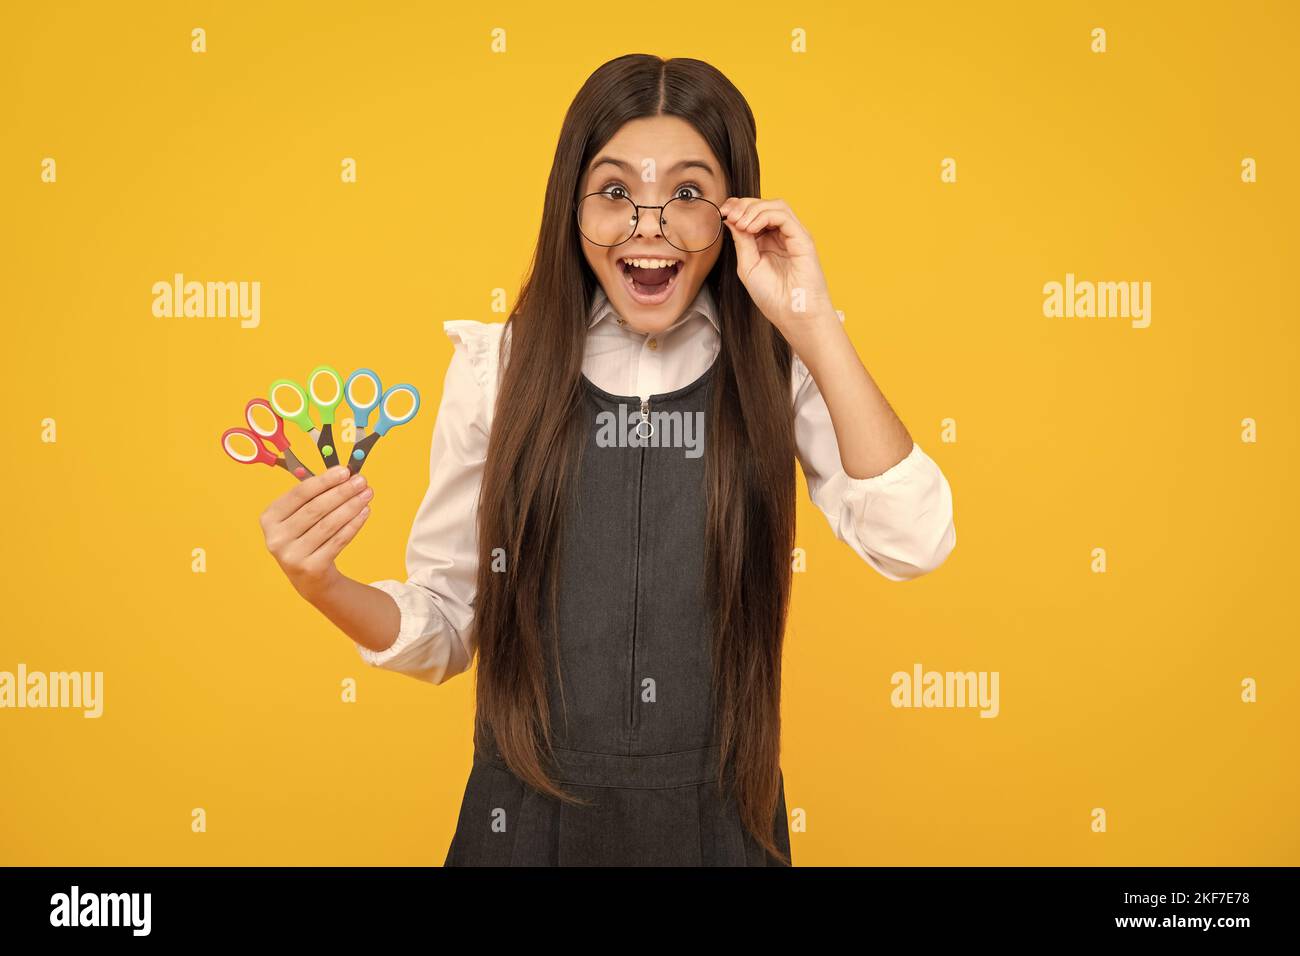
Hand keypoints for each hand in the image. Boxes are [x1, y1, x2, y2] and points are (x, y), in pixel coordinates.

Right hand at [259, 464, 373, 600]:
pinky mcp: (311, 568)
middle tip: (361, 481)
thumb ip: (316, 495)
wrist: (309, 578)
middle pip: (315, 509)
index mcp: (269, 518)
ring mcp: (292, 555)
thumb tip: (343, 474)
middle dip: (342, 492)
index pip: (299, 494)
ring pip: (328, 524)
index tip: (345, 471)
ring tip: (367, 494)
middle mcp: (276, 537)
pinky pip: (338, 541)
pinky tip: (365, 512)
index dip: (324, 481)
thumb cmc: (306, 537)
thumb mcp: (300, 517)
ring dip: (351, 506)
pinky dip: (354, 524)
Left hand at [719, 196, 835, 332]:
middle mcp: (781, 236)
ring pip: (775, 205)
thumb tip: (730, 218)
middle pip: (764, 205)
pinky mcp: (803, 239)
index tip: (723, 211)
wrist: (793, 315)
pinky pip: (784, 215)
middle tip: (730, 214)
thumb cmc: (773, 297)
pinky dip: (765, 216)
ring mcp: (793, 236)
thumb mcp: (747, 266)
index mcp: (767, 242)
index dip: (738, 207)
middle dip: (743, 205)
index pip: (754, 213)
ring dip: (754, 209)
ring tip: (741, 223)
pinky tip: (752, 228)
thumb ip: (741, 241)